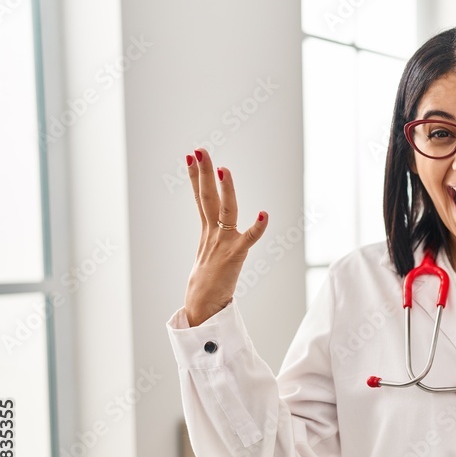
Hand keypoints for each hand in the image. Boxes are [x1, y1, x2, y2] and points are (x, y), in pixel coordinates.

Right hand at [183, 148, 267, 326]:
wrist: (202, 306)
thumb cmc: (207, 283)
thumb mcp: (208, 253)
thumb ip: (213, 238)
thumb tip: (213, 229)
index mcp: (207, 232)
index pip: (199, 198)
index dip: (194, 177)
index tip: (189, 157)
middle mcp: (213, 233)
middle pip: (206, 197)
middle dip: (203, 172)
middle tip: (199, 150)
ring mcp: (223, 243)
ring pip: (225, 211)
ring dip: (226, 190)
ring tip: (223, 169)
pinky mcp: (235, 256)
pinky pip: (249, 239)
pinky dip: (258, 228)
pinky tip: (265, 214)